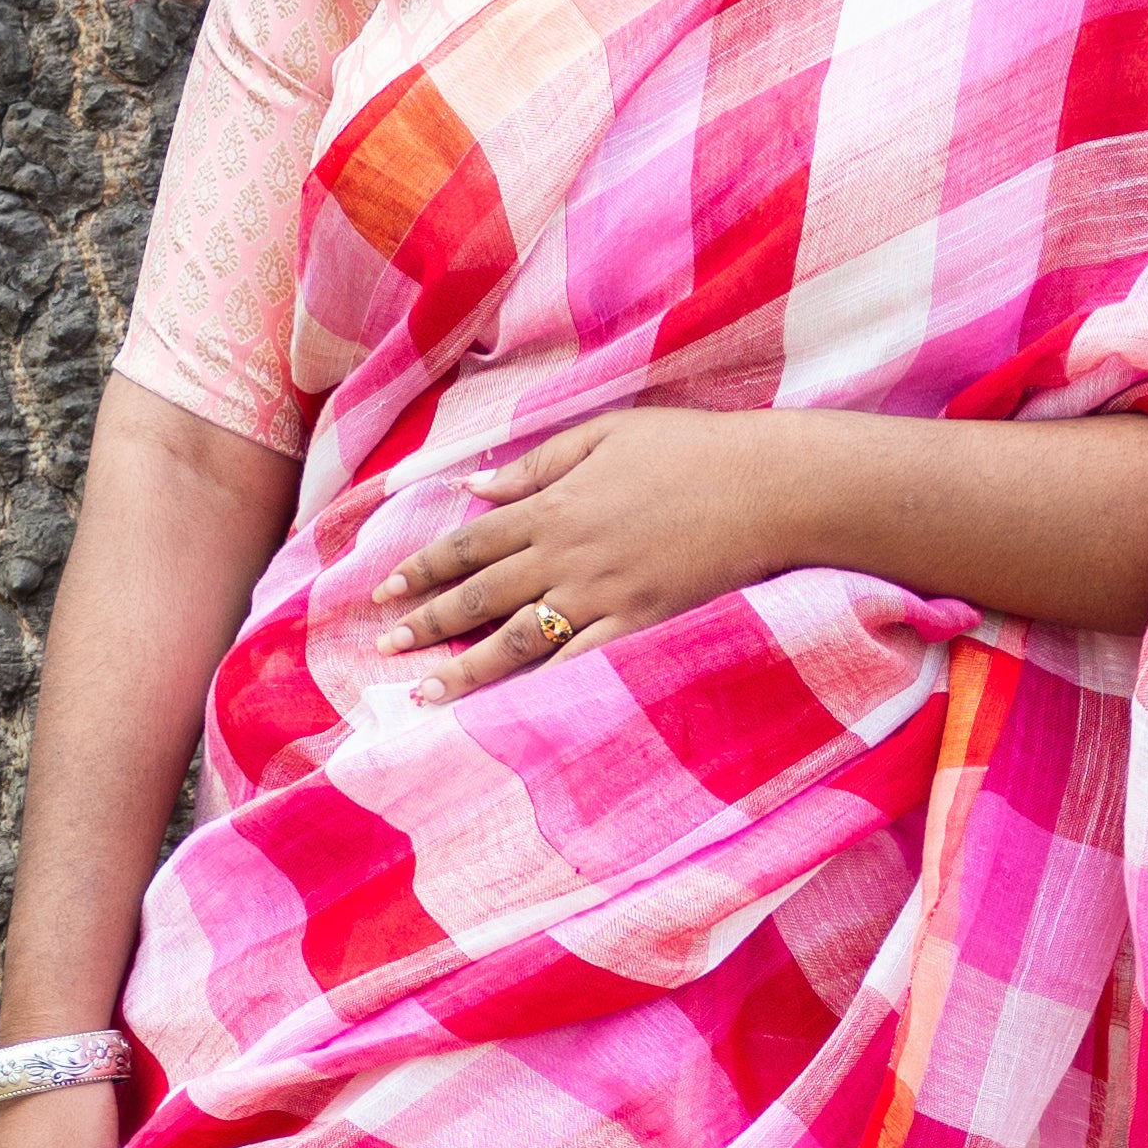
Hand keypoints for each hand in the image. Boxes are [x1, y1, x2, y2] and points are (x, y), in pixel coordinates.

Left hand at [379, 410, 791, 699]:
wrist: (763, 488)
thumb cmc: (689, 451)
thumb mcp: (605, 436)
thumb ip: (535, 465)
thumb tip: (473, 486)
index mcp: (553, 507)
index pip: (469, 542)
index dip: (423, 568)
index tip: (384, 591)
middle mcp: (566, 556)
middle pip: (482, 595)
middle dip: (428, 621)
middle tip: (386, 646)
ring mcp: (601, 597)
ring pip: (518, 640)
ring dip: (468, 669)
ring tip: (428, 694)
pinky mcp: (640, 625)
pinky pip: (580, 664)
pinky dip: (541, 689)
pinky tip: (510, 711)